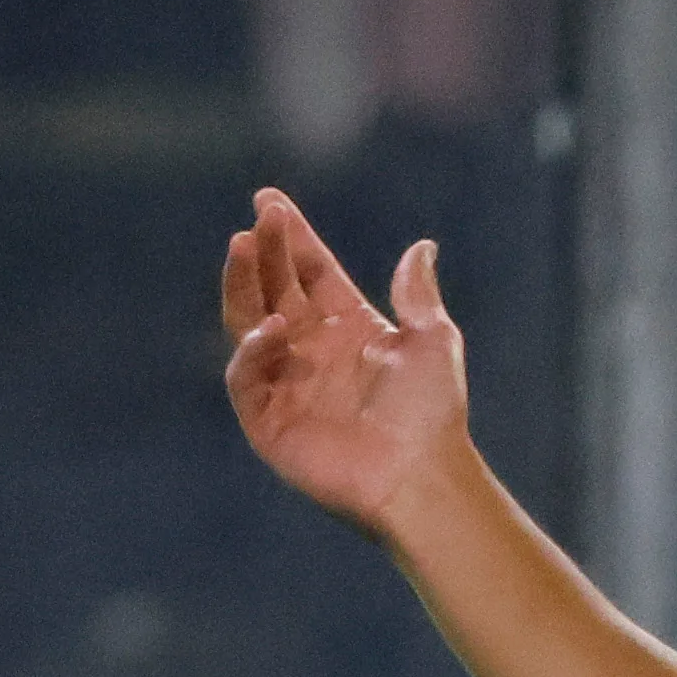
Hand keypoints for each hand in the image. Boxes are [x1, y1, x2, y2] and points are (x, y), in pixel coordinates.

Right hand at [223, 189, 471, 543]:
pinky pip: (245, 377)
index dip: (291, 236)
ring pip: (248, 322)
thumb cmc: (432, 414)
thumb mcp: (434, 342)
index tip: (270, 200)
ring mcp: (285, 384)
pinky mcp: (267, 421)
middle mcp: (311, 351)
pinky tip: (274, 328)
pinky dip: (252, 350)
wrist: (422, 477)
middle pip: (274, 288)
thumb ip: (417, 294)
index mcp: (348, 327)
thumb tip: (422, 247)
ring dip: (242, 284)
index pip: (309, 271)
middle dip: (264, 251)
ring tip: (242, 245)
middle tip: (261, 217)